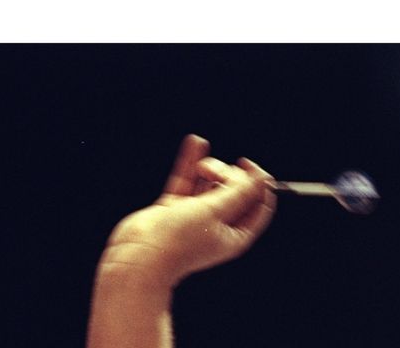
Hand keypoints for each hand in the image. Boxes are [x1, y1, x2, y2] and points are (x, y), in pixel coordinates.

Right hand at [98, 134, 276, 287]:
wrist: (138, 256)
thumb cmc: (178, 241)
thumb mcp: (216, 212)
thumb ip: (238, 193)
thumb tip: (262, 178)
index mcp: (235, 235)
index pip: (259, 206)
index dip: (258, 184)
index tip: (249, 166)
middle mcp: (218, 226)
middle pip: (234, 190)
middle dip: (228, 174)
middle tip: (213, 172)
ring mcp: (195, 217)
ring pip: (210, 183)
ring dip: (209, 168)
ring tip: (202, 167)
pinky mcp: (174, 208)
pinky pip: (187, 181)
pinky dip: (190, 163)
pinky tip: (196, 142)